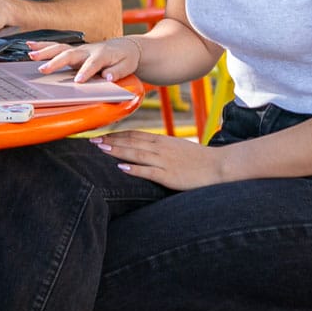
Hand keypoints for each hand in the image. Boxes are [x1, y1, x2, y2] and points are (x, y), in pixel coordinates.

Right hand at [31, 35, 141, 82]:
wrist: (124, 46)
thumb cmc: (125, 58)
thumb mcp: (127, 66)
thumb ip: (117, 71)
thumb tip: (107, 77)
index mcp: (102, 55)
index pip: (93, 64)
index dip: (85, 71)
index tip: (78, 81)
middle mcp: (87, 50)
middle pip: (70, 54)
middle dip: (56, 62)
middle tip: (43, 70)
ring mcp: (79, 49)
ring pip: (60, 48)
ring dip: (45, 51)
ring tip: (30, 55)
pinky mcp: (72, 50)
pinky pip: (56, 47)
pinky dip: (42, 45)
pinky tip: (29, 46)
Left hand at [93, 130, 226, 190]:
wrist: (219, 166)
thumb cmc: (199, 160)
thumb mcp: (178, 149)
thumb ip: (161, 149)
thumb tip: (146, 150)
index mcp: (163, 141)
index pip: (135, 135)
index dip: (117, 135)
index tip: (101, 134)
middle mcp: (161, 148)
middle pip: (131, 142)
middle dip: (111, 141)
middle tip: (92, 140)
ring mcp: (165, 162)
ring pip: (136, 153)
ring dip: (117, 150)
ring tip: (100, 149)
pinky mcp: (169, 176)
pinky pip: (148, 171)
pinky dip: (134, 168)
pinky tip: (121, 167)